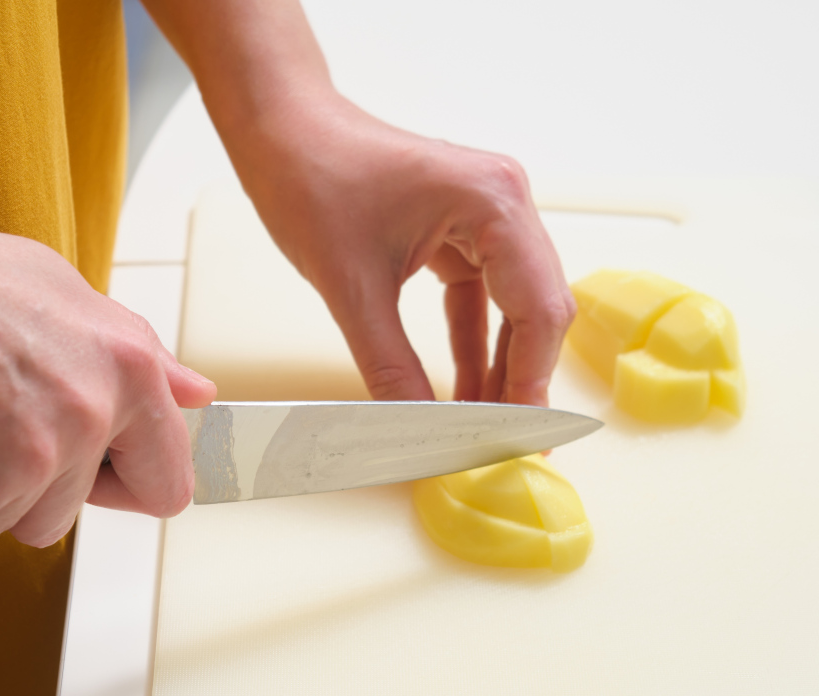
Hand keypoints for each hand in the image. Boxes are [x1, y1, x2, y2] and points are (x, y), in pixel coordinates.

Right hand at [0, 50, 214, 547]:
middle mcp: (89, 418)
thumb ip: (144, 360)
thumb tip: (197, 396)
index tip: (100, 480)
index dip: (128, 489)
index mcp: (129, 374)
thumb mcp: (74, 299)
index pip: (168, 484)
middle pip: (65, 516)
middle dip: (25, 490)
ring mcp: (28, 459)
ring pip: (1, 523)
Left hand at [233, 96, 573, 405]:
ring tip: (484, 428)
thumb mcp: (352, 289)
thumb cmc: (312, 178)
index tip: (517, 438)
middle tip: (509, 444)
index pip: (538, 311)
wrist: (280, 129)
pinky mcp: (462, 227)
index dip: (531, 383)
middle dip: (522, 380)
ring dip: (499, 366)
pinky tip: (464, 391)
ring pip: (514, 306)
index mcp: (494, 202)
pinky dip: (473, 342)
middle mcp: (505, 202)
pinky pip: (481, 296)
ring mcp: (487, 213)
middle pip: (538, 309)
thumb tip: (418, 434)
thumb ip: (391, 368)